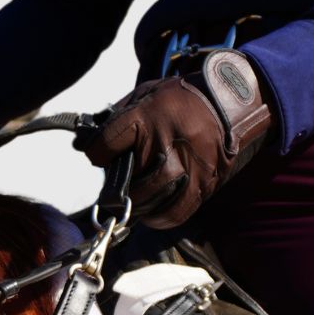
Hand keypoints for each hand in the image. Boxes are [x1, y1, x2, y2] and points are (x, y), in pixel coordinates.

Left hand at [81, 50, 273, 228]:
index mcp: (148, 117)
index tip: (101, 155)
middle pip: (129, 181)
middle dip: (117, 191)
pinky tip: (152, 213)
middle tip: (116, 191)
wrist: (230, 100)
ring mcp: (189, 165)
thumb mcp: (143, 96)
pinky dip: (160, 218)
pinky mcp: (206, 182)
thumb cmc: (178, 102)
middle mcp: (168, 142)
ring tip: (134, 201)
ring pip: (151, 198)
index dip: (97, 153)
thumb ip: (115, 120)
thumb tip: (83, 144)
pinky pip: (176, 212)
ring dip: (137, 205)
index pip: (106, 144)